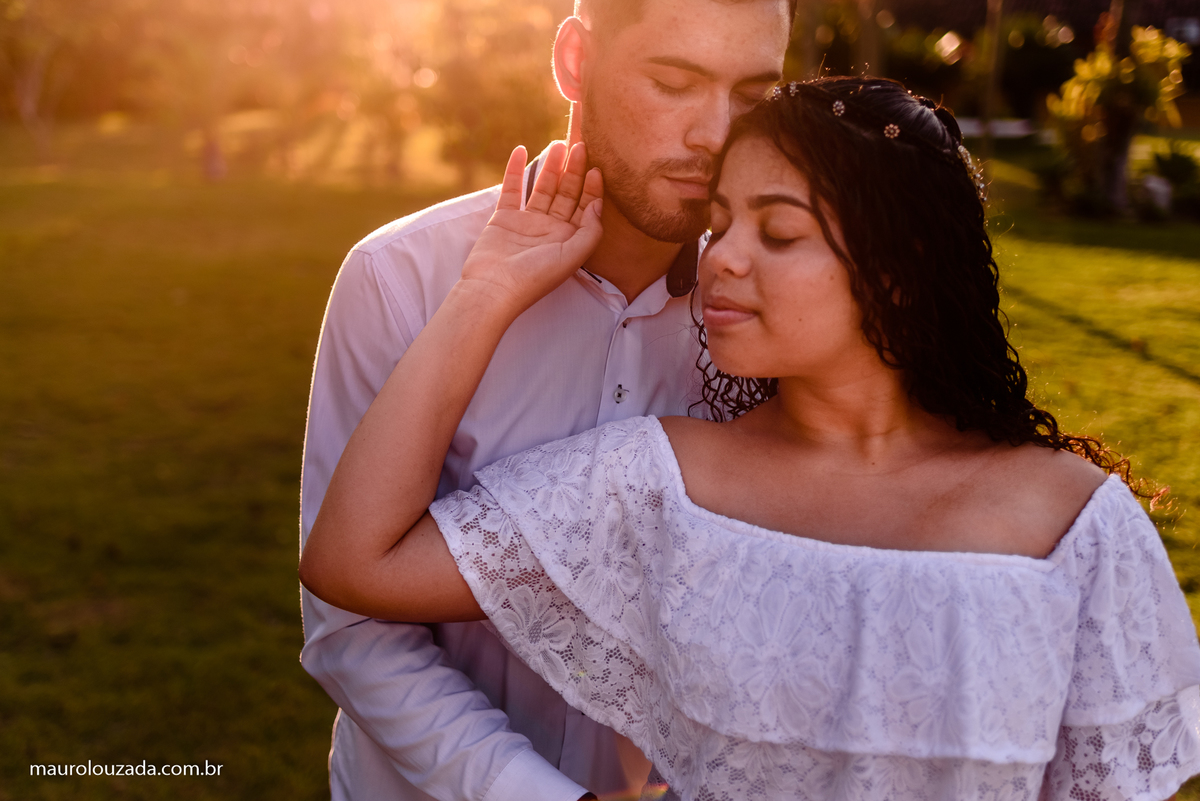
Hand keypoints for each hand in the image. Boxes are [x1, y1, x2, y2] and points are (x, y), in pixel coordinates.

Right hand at [459, 141, 602, 317]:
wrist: (495, 288)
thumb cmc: (536, 277)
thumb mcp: (573, 256)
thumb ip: (590, 231)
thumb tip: (598, 205)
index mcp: (570, 239)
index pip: (586, 207)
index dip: (592, 187)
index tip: (595, 168)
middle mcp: (551, 229)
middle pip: (566, 193)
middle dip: (574, 170)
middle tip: (580, 146)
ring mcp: (527, 222)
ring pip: (542, 187)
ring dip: (550, 166)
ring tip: (558, 144)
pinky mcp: (504, 218)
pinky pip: (511, 189)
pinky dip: (514, 169)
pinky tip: (520, 150)